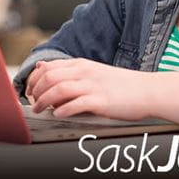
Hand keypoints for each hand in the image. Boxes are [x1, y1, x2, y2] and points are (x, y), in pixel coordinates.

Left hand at [25, 58, 154, 120]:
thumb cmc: (120, 85)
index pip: (48, 68)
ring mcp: (93, 86)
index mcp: (81, 64)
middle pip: (49, 77)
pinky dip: (63, 109)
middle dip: (36, 91)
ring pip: (58, 89)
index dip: (34, 80)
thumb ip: (68, 70)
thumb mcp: (92, 71)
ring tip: (40, 109)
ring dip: (44, 101)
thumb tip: (42, 67)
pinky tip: (58, 114)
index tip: (30, 90)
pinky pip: (76, 104)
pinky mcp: (101, 101)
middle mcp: (85, 72)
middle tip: (32, 102)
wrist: (148, 91)